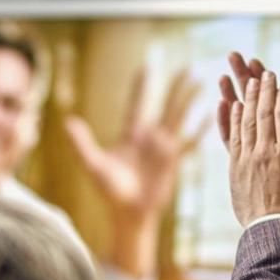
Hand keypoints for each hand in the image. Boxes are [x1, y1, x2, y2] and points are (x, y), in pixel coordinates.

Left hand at [64, 66, 208, 223]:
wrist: (130, 214)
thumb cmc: (109, 191)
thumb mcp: (94, 166)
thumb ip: (82, 144)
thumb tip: (68, 121)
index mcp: (130, 136)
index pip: (137, 105)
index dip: (142, 87)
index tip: (147, 66)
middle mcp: (149, 138)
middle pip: (165, 105)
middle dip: (175, 87)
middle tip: (186, 67)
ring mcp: (163, 149)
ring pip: (179, 118)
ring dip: (190, 101)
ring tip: (202, 83)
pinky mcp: (173, 162)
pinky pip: (190, 143)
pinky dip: (200, 130)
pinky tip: (211, 117)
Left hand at [219, 53, 279, 225]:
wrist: (272, 230)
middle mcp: (266, 152)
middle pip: (264, 112)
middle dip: (265, 89)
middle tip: (266, 73)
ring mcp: (248, 159)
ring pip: (247, 121)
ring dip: (248, 98)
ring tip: (250, 81)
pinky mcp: (235, 167)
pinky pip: (234, 136)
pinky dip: (234, 118)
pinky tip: (234, 106)